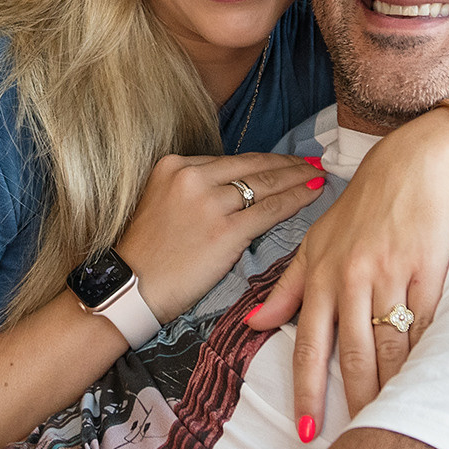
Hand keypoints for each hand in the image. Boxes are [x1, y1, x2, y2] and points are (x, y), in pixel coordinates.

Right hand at [116, 152, 321, 323]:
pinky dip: (296, 200)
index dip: (264, 160)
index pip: (232, 161)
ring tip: (318, 175)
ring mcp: (209, 203)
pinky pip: (270, 210)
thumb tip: (236, 189)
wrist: (130, 287)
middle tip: (312, 162)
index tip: (285, 161)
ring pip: (266, 184)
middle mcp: (191, 177)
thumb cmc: (147, 255)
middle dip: (287, 164)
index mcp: (174, 166)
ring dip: (298, 178)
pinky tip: (313, 194)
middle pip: (252, 166)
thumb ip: (195, 190)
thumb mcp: (162, 203)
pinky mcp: (224, 231)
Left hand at [249, 118, 448, 430]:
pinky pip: (425, 325)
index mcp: (321, 277)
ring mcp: (391, 276)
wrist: (412, 167)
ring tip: (392, 421)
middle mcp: (352, 279)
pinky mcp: (428, 272)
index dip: (307, 391)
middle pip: (353, 354)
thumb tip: (254, 324)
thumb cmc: (361, 208)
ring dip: (390, 387)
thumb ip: (286, 288)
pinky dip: (424, 356)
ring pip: (389, 345)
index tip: (307, 430)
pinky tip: (425, 383)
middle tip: (356, 438)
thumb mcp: (315, 243)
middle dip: (353, 401)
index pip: (309, 346)